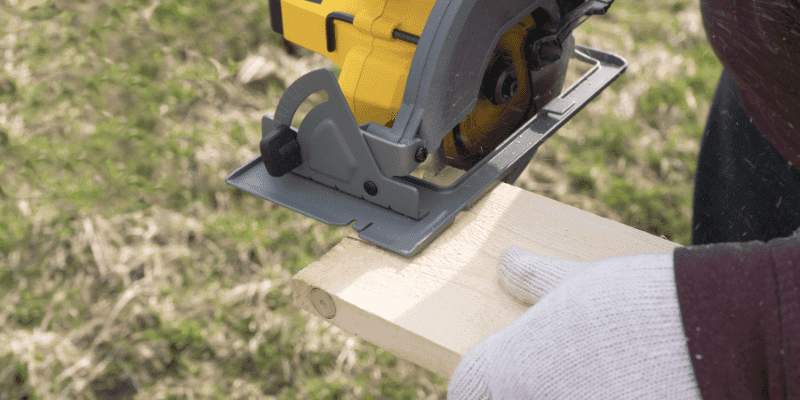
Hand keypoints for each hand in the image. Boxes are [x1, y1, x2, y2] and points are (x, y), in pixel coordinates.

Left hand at [447, 248, 700, 398]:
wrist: (717, 337)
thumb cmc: (641, 303)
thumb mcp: (575, 281)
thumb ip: (532, 279)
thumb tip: (507, 263)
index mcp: (512, 367)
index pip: (465, 388)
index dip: (472, 383)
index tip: (483, 379)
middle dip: (522, 389)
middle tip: (550, 372)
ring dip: (561, 397)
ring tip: (598, 376)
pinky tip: (625, 388)